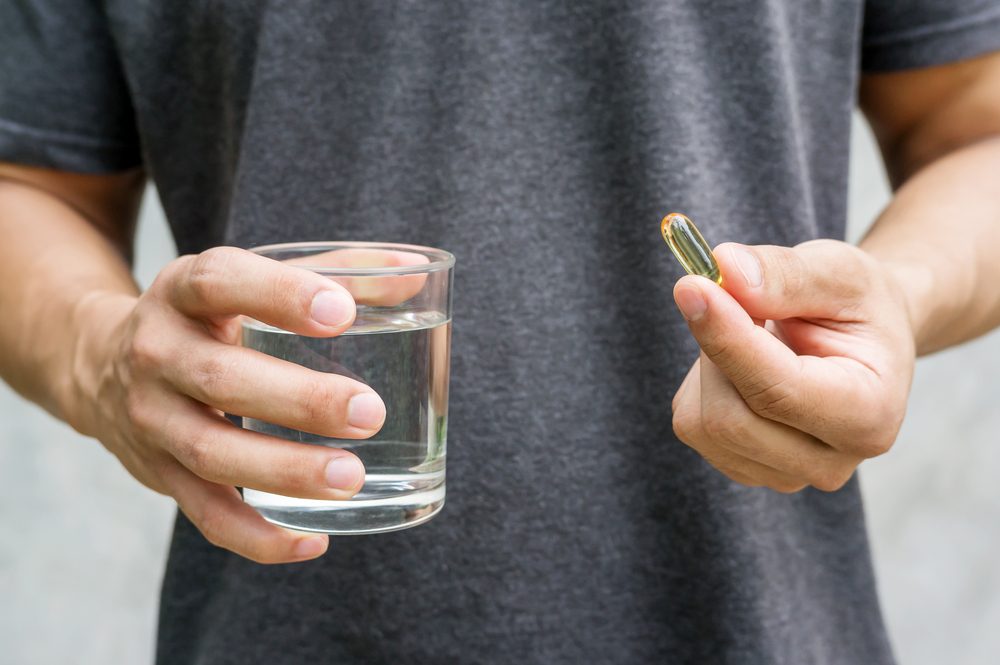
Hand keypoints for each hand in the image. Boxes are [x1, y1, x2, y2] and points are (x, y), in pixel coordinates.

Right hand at [67, 247, 388, 562]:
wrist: (102, 365)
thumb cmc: (207, 317)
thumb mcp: (248, 280)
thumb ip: (332, 273)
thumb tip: (415, 274)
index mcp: (183, 291)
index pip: (220, 282)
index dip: (279, 295)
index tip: (344, 312)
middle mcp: (157, 352)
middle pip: (220, 378)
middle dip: (298, 400)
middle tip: (370, 413)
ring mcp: (152, 419)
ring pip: (211, 454)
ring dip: (284, 471)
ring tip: (350, 477)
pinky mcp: (159, 474)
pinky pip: (206, 515)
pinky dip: (257, 537)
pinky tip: (314, 541)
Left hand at [670, 240, 915, 492]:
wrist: (862, 340)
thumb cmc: (855, 305)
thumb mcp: (837, 271)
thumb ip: (785, 274)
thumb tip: (726, 271)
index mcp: (869, 415)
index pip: (776, 391)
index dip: (726, 338)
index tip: (691, 285)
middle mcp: (829, 462)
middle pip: (729, 417)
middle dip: (717, 346)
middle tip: (734, 297)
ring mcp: (783, 474)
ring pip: (701, 422)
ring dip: (709, 363)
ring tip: (753, 334)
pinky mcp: (743, 468)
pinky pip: (691, 423)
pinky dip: (701, 383)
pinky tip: (740, 364)